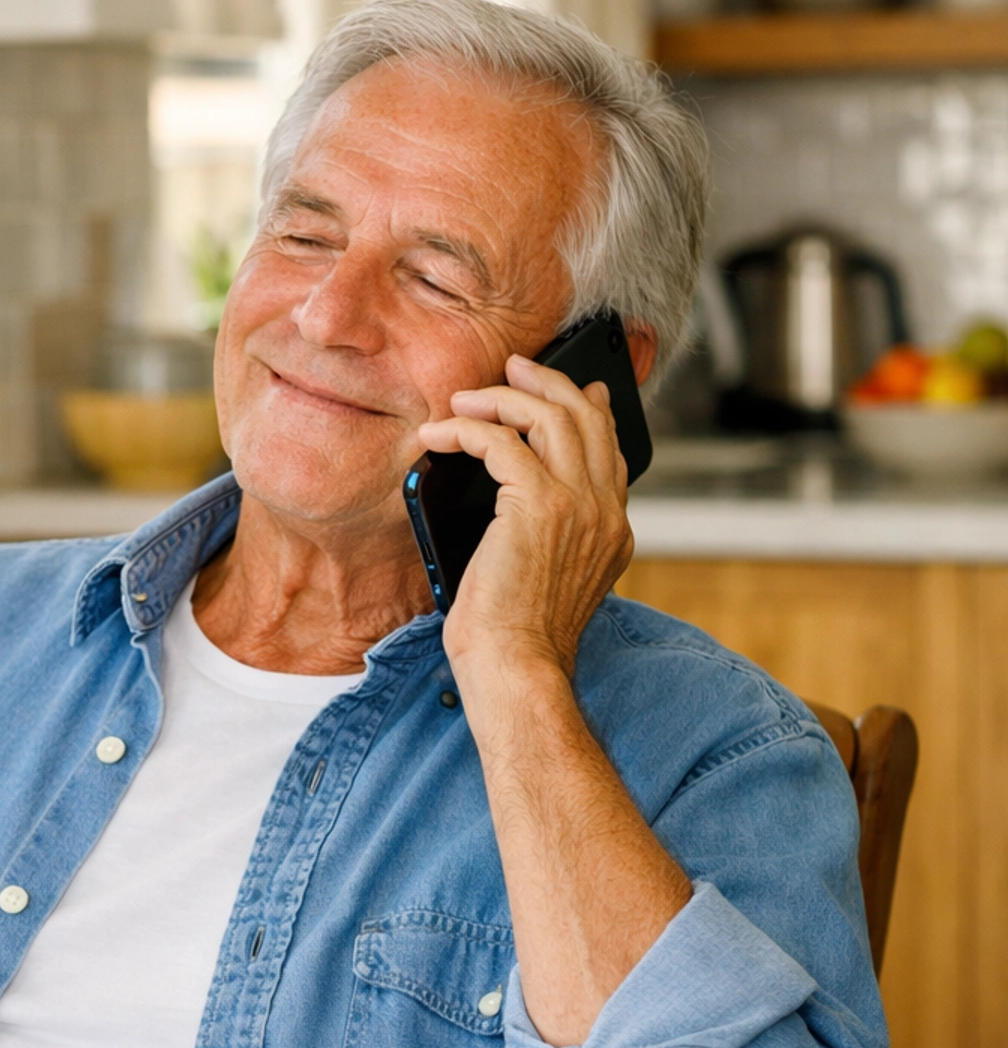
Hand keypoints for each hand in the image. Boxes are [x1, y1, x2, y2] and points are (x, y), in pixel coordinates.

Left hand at [418, 352, 686, 1045]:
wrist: (518, 679)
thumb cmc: (514, 647)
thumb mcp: (539, 583)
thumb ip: (542, 539)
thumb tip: (508, 500)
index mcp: (613, 531)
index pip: (610, 449)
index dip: (588, 409)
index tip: (569, 386)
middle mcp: (605, 511)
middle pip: (586, 416)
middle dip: (547, 382)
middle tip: (509, 368)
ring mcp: (578, 505)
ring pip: (549, 414)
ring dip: (501, 398)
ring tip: (464, 398)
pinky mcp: (538, 505)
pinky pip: (501, 440)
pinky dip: (465, 429)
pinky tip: (435, 436)